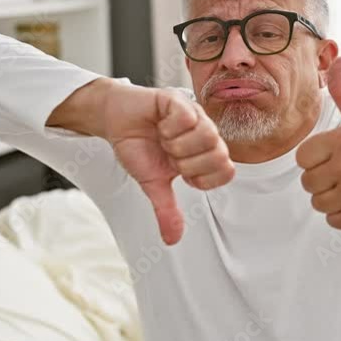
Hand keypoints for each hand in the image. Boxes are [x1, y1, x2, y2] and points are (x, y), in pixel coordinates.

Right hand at [96, 82, 234, 244]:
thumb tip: (172, 240)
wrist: (114, 120)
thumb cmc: (138, 146)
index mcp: (205, 153)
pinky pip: (188, 116)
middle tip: (169, 154)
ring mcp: (195, 115)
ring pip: (207, 135)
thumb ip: (166, 210)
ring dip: (177, 144)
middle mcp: (206, 133)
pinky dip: (169, 126)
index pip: (227, 172)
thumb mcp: (152, 183)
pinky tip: (160, 123)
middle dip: (187, 162)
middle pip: (220, 155)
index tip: (180, 172)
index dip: (201, 177)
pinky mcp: (179, 100)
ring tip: (164, 138)